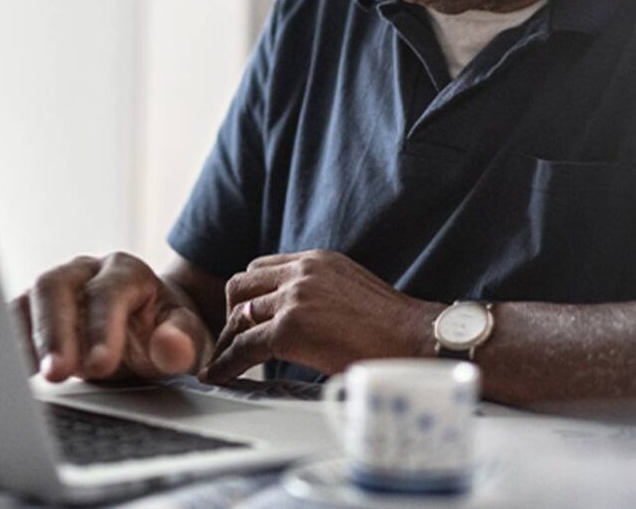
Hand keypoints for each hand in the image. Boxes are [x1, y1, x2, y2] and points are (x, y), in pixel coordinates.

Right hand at [10, 252, 214, 382]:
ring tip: (30, 378)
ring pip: (28, 300)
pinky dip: (10, 346)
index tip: (99, 366)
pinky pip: (12, 321)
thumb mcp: (188, 339)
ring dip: (26, 340)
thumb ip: (182, 343)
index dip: (101, 328)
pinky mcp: (34, 311)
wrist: (151, 330)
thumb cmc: (167, 333)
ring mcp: (56, 289)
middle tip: (57, 374)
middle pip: (56, 287)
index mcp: (126, 272)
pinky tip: (10, 376)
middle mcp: (85, 272)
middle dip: (54, 332)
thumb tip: (170, 347)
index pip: (108, 292)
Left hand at [204, 250, 440, 381]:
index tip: (246, 316)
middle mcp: (302, 272)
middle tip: (234, 338)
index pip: (263, 268)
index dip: (250, 295)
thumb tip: (308, 315)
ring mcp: (294, 298)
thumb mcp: (352, 289)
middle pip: (241, 285)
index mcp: (318, 260)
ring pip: (238, 316)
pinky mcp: (290, 329)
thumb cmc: (394, 326)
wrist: (416, 338)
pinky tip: (220, 375)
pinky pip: (243, 347)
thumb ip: (323, 292)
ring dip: (228, 340)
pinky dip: (227, 363)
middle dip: (232, 313)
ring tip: (224, 361)